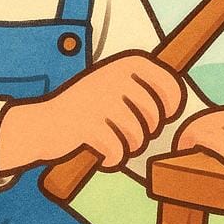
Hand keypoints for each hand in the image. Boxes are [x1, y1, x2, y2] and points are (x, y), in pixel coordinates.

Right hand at [0, 52, 185, 175]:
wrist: (42, 124)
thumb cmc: (86, 108)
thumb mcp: (116, 85)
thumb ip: (146, 86)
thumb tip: (180, 98)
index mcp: (128, 63)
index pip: (172, 87)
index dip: (171, 108)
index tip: (161, 116)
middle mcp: (117, 77)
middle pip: (154, 119)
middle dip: (143, 134)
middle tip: (124, 133)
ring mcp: (102, 100)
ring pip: (137, 138)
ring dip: (127, 148)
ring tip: (112, 142)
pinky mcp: (88, 124)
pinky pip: (117, 152)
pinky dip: (111, 160)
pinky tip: (100, 153)